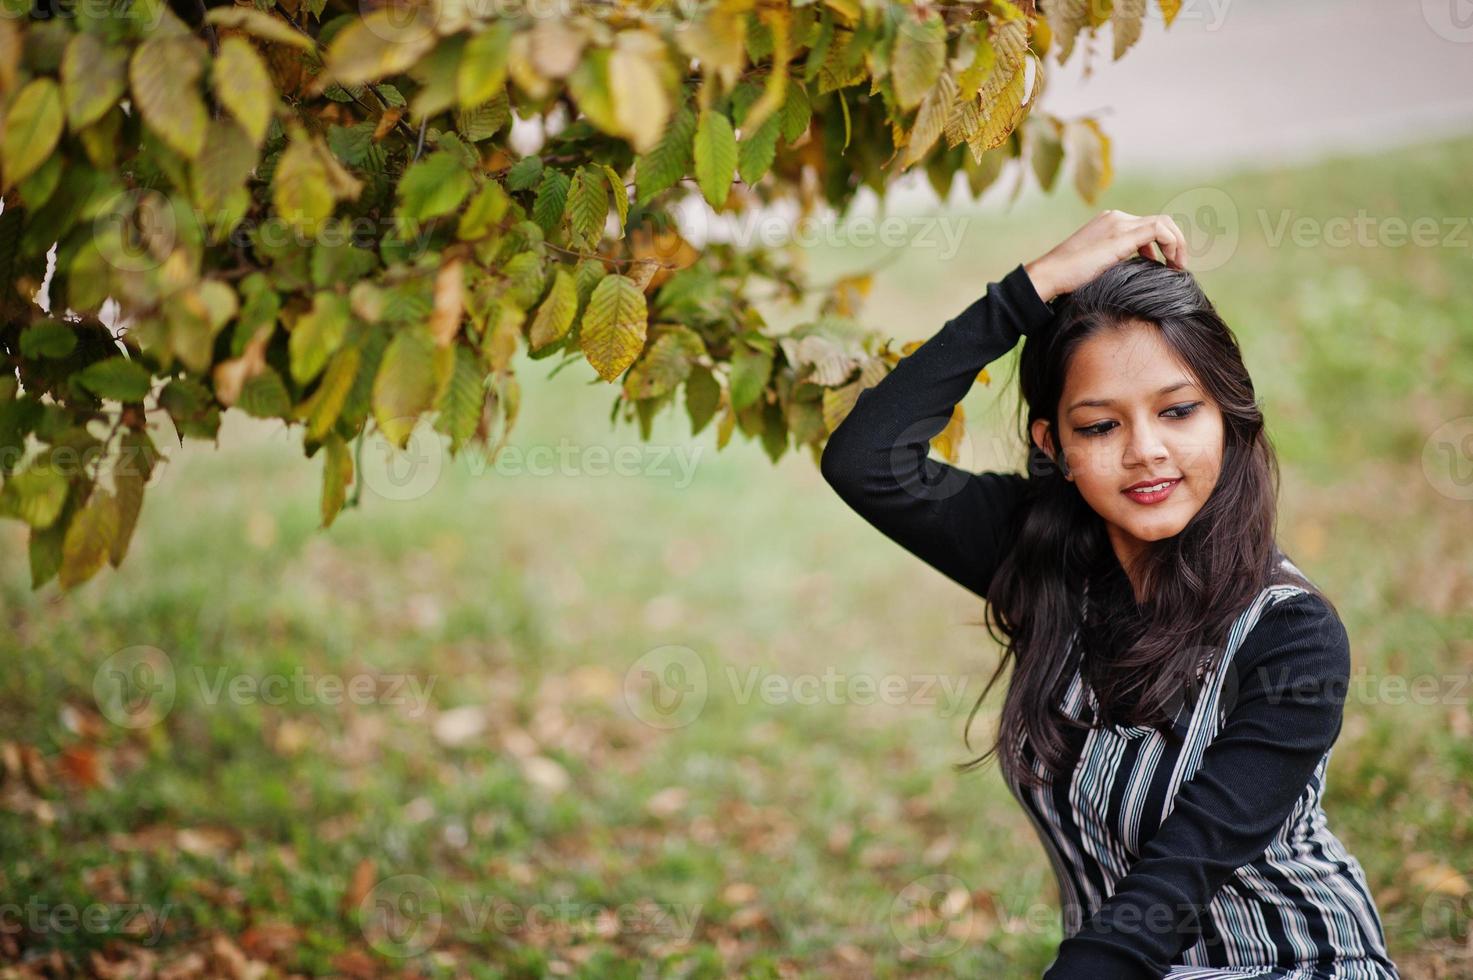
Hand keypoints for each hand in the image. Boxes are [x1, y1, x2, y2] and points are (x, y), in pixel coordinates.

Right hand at [1023, 210, 1188, 303]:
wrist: (1050, 275)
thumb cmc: (1068, 278)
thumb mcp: (1097, 265)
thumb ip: (1114, 261)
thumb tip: (1132, 275)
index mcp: (1109, 222)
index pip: (1145, 225)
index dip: (1161, 244)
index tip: (1164, 265)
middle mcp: (1116, 218)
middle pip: (1159, 222)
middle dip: (1174, 243)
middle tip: (1177, 266)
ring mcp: (1118, 224)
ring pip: (1164, 223)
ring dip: (1177, 244)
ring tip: (1177, 267)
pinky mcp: (1121, 235)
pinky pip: (1159, 231)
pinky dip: (1172, 244)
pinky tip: (1171, 264)